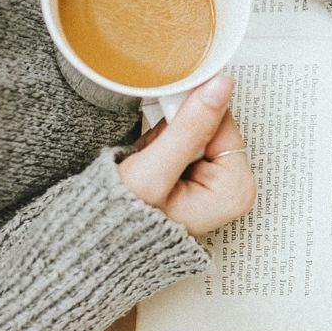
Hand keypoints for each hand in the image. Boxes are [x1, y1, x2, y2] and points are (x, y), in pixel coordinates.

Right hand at [117, 75, 254, 235]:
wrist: (95, 244)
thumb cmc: (123, 224)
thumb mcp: (153, 172)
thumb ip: (189, 128)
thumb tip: (221, 86)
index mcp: (236, 190)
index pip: (223, 122)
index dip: (189, 119)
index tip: (165, 130)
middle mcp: (233, 189)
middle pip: (210, 126)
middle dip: (175, 133)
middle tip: (153, 159)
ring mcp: (216, 185)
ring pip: (194, 130)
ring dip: (165, 140)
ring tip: (148, 167)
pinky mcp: (198, 179)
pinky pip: (183, 142)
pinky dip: (160, 148)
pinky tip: (149, 168)